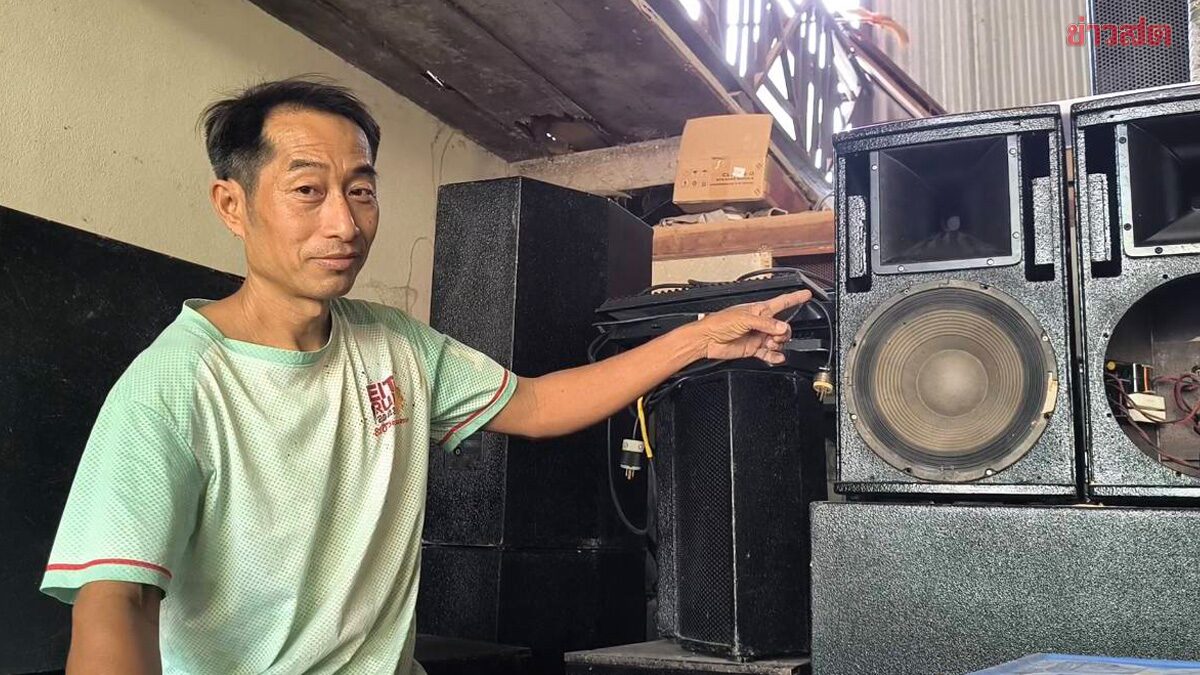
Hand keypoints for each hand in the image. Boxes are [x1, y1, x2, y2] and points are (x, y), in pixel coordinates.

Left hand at [688, 290, 811, 364]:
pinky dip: (774, 356)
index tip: (807, 294)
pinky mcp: (753, 348)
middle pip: (783, 327)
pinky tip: (777, 357)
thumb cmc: (719, 323)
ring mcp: (757, 336)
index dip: (795, 298)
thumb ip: (766, 324)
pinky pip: (769, 353)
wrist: (707, 340)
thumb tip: (782, 328)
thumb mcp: (745, 319)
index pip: (781, 302)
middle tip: (776, 336)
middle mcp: (760, 322)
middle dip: (784, 333)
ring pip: (778, 341)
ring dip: (778, 344)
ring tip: (769, 344)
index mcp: (759, 310)